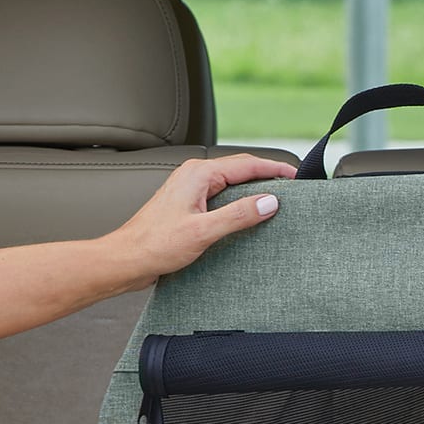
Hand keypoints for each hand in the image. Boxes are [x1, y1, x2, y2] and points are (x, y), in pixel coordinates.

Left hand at [110, 154, 284, 285]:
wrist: (127, 259)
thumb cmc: (156, 245)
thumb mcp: (204, 231)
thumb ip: (239, 215)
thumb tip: (270, 202)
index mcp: (198, 174)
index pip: (246, 165)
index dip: (274, 170)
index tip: (296, 177)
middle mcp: (193, 176)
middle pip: (240, 169)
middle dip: (267, 175)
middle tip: (292, 186)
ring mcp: (189, 189)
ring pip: (230, 182)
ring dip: (253, 187)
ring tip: (275, 198)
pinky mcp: (187, 204)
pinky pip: (221, 195)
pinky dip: (239, 200)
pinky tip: (248, 213)